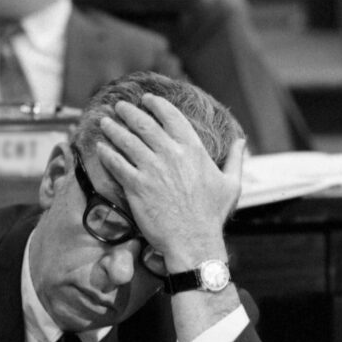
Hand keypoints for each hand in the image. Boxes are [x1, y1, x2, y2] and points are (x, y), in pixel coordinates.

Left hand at [95, 94, 245, 271]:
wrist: (192, 241)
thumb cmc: (211, 216)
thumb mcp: (231, 184)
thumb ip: (235, 159)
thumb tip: (242, 141)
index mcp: (193, 149)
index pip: (171, 116)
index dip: (156, 104)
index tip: (147, 99)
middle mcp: (171, 154)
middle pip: (144, 124)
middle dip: (129, 112)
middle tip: (120, 106)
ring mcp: (151, 169)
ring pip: (126, 140)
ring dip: (113, 128)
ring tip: (105, 122)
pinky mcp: (136, 186)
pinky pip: (116, 163)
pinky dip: (106, 153)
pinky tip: (100, 148)